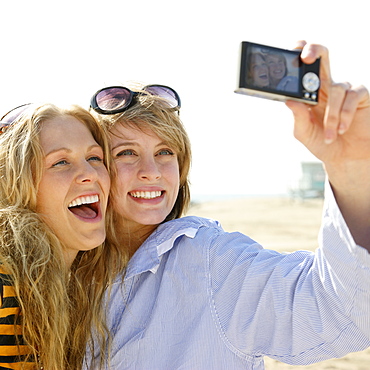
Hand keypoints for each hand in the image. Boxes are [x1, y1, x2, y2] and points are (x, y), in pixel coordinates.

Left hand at [286, 41, 369, 166]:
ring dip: (331, 116)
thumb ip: (298, 117)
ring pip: (335, 89)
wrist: (345, 158)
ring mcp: (345, 90)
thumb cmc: (323, 143)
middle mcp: (327, 87)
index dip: (299, 56)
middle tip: (306, 57)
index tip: (291, 52)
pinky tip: (341, 129)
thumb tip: (289, 100)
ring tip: (330, 135)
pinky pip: (352, 96)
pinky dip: (344, 114)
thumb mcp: (304, 133)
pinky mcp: (361, 96)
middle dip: (314, 51)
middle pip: (322, 58)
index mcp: (310, 94)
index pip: (304, 69)